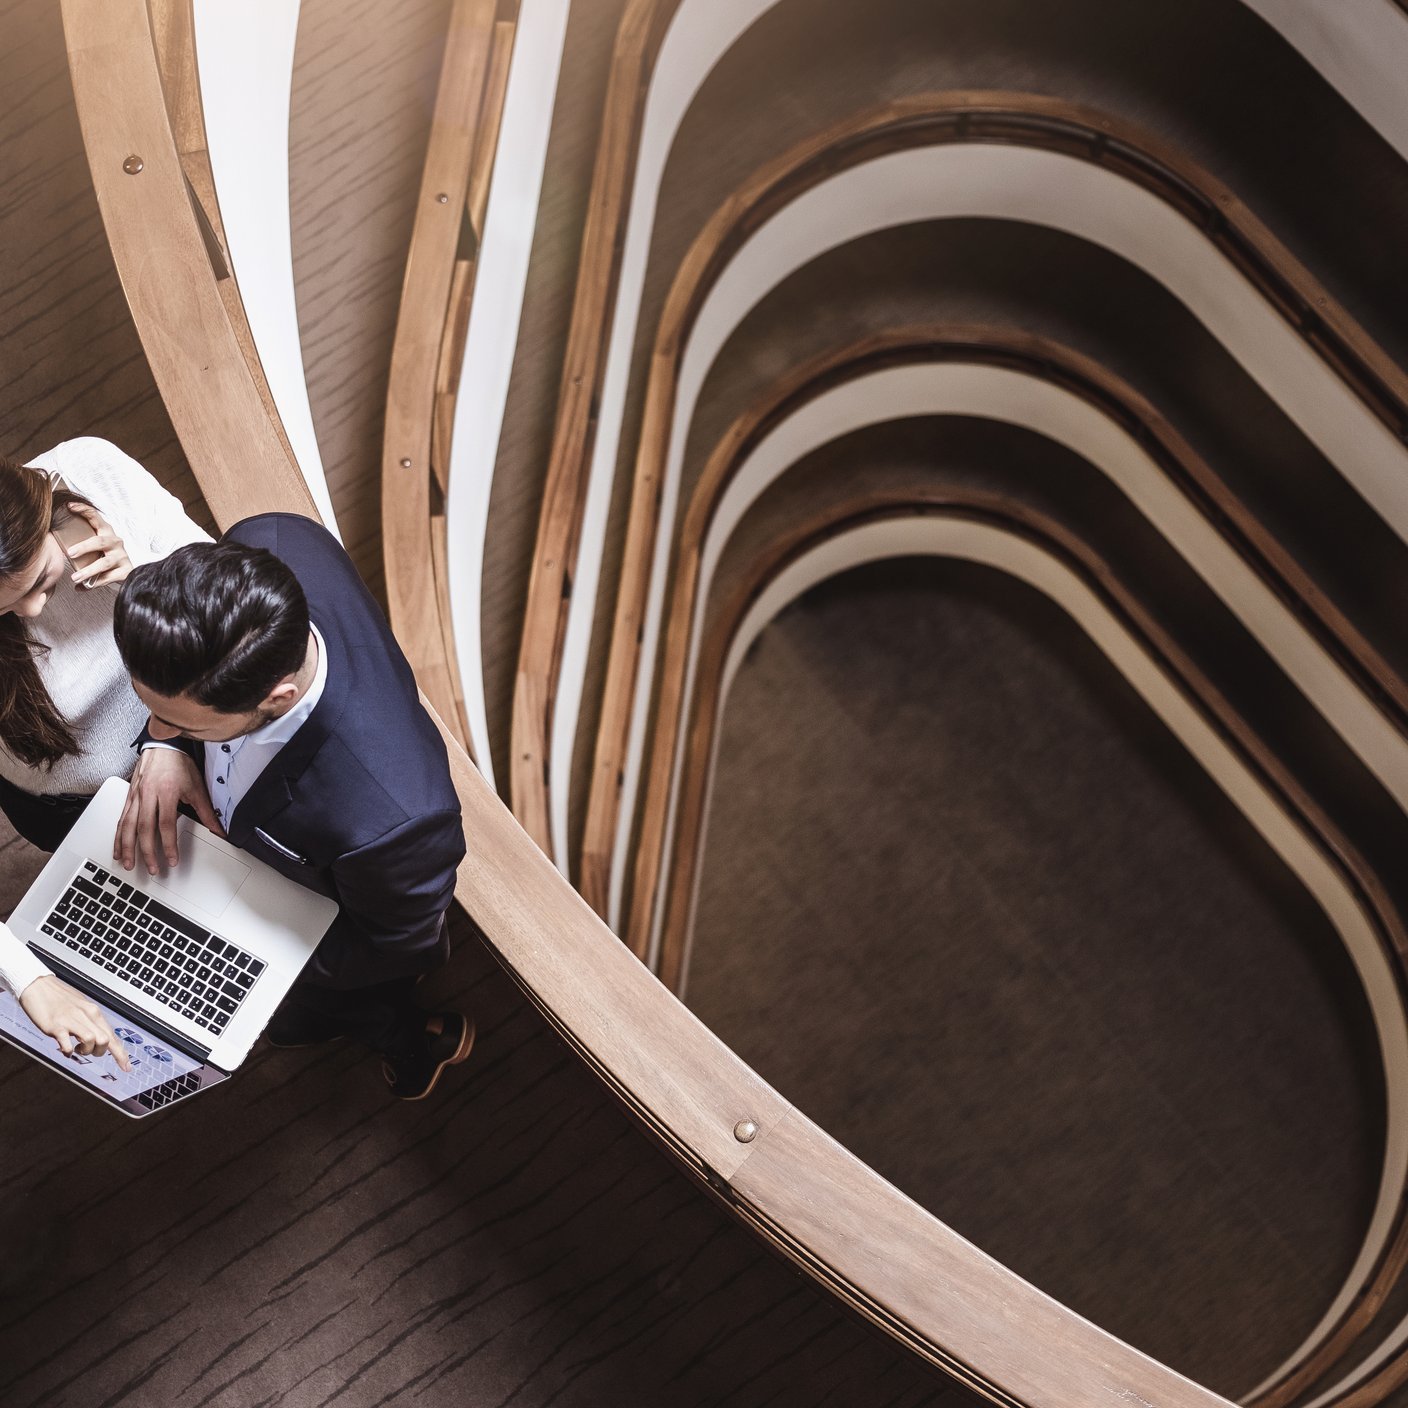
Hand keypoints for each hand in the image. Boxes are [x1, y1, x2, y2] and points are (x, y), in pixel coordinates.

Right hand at [21, 976, 131, 1070]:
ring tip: (76, 1048)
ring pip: (92, 1041)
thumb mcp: (81, 1008)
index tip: (126, 1067)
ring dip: (85, 1051)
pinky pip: (67, 1044)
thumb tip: (100, 1038)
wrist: (38, 985)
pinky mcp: (56, 1025)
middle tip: (87, 1050)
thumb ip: (91, 1022)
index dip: (120, 1054)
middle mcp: (86, 1015)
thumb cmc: (59, 998)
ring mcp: (71, 1020)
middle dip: (99, 1052)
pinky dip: (68, 1051)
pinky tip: (65, 1050)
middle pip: (105, 1040)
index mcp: (94, 1012)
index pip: (112, 1036)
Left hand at [64, 502, 132, 588]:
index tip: (69, 506)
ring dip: (88, 570)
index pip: (95, 517)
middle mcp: (116, 542)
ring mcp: (122, 557)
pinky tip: (82, 587)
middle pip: (99, 542)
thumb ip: (80, 541)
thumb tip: (52, 537)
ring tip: (75, 577)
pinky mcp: (126, 571)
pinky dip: (94, 584)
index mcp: (106, 532)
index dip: (83, 510)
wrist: (127, 572)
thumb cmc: (105, 556)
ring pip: (104, 563)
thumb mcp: (95, 545)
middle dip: (84, 547)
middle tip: (70, 553)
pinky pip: (108, 578)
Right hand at [115, 746, 224, 874]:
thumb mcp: (197, 787)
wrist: (163, 745)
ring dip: (127, 847)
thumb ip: (207, 812)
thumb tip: (219, 830)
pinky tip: (118, 848)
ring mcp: (135, 796)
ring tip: (129, 864)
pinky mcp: (128, 796)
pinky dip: (118, 836)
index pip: (166, 825)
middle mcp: (148, 795)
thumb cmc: (179, 764)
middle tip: (152, 868)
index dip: (168, 845)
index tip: (172, 860)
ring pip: (127, 826)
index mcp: (166, 792)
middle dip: (147, 852)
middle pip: (144, 828)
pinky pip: (120, 819)